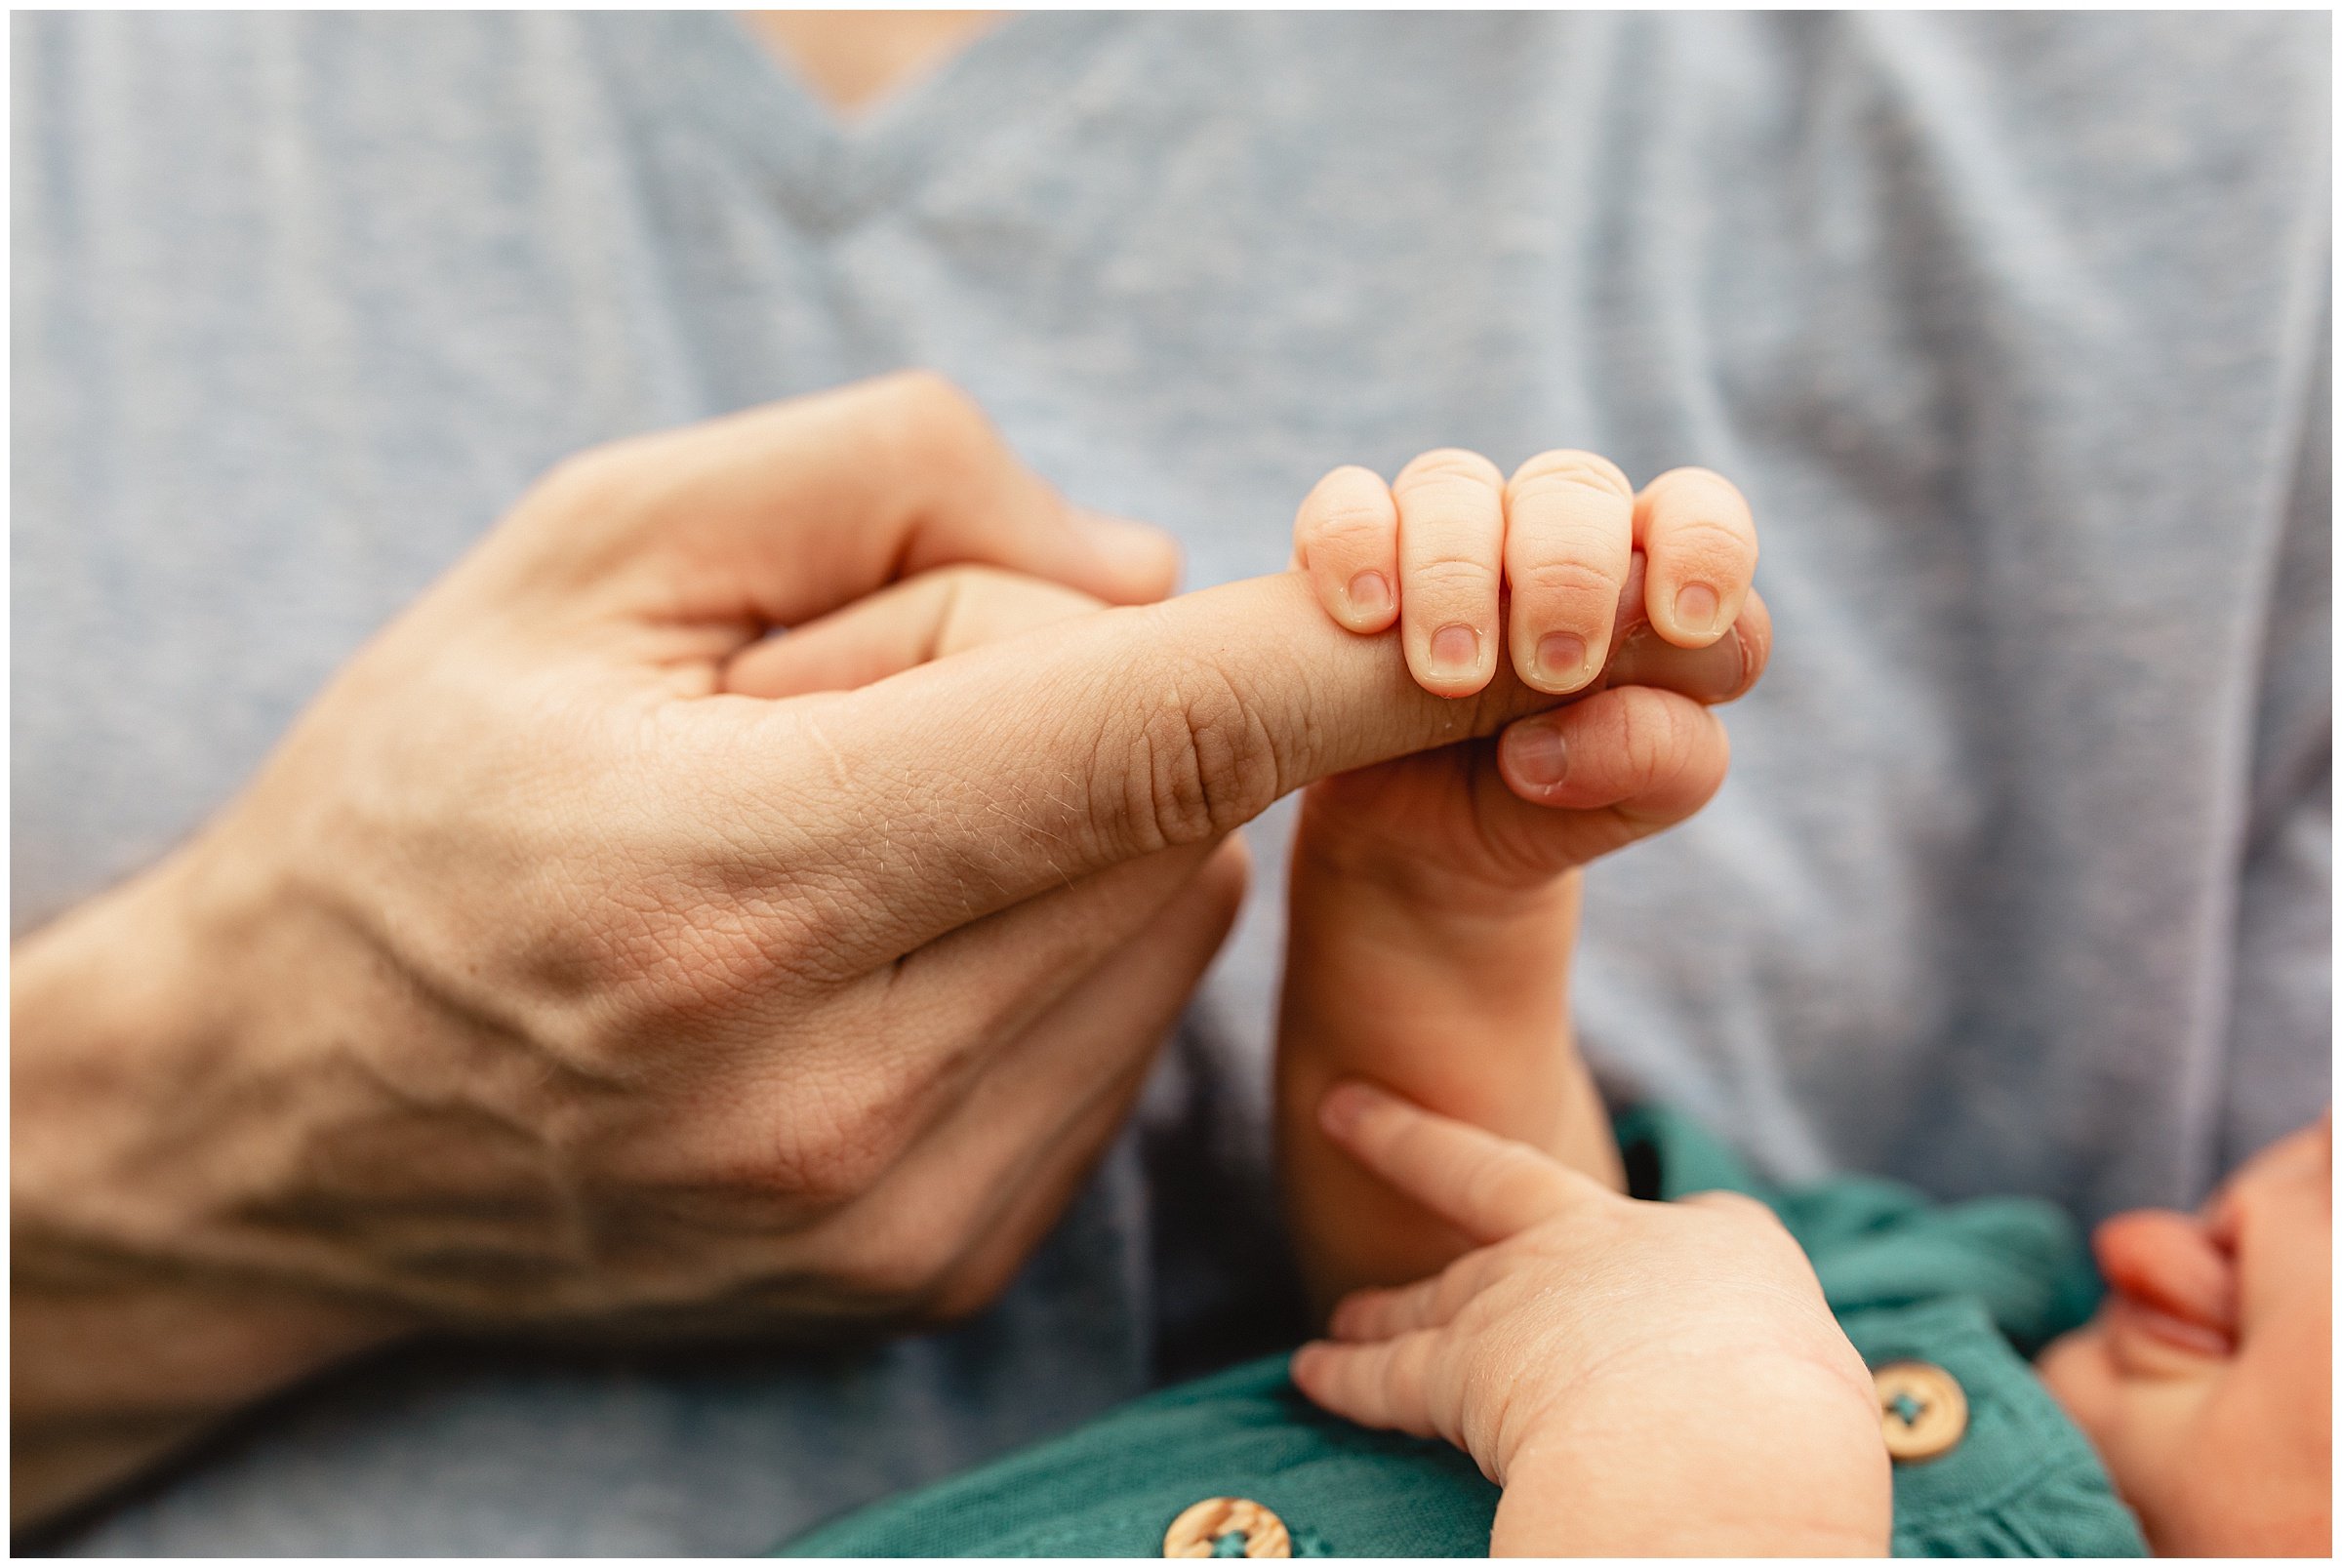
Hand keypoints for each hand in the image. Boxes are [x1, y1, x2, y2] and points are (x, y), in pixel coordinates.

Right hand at [10, 375, 1744, 1520]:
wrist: (287, 1114)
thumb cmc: (430, 803)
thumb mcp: (588, 553)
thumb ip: (886, 488)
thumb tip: (1147, 568)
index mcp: (738, 871)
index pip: (1135, 739)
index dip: (1362, 657)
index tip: (1548, 608)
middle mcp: (835, 1077)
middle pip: (1163, 818)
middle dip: (1091, 707)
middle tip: (882, 710)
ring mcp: (896, 1202)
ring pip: (1163, 928)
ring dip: (1079, 835)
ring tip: (858, 844)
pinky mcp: (932, 1264)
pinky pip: (1116, 1041)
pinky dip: (1057, 949)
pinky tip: (889, 946)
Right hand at [1274, 449, 1767, 1309]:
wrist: (1385, 955)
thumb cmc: (1509, 901)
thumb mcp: (1580, 856)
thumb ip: (1633, 778)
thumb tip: (1610, 717)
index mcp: (1647, 624)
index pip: (1695, 518)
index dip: (1690, 547)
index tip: (1672, 631)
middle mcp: (1546, 580)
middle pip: (1569, 482)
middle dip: (1553, 564)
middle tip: (1533, 674)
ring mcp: (1440, 582)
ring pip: (1450, 480)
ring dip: (1448, 557)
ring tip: (1442, 670)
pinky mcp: (1337, 602)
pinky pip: (1340, 515)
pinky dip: (1345, 538)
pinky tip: (1351, 609)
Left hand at [1291, 1083, 1888, 1556]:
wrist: (1721, 1447)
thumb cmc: (1798, 1438)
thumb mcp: (1821, 1395)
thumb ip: (1779, 1386)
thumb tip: (1772, 1438)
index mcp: (1724, 1248)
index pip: (1697, 1232)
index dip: (1670, 1249)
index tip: (1650, 1257)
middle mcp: (1611, 1246)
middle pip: (1501, 1187)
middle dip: (1418, 1147)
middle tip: (1350, 1114)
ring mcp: (1527, 1297)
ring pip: (1440, 1292)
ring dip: (1387, 1302)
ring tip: (1344, 1311)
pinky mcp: (1463, 1369)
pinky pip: (1390, 1375)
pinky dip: (1345, 1376)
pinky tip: (1309, 1374)